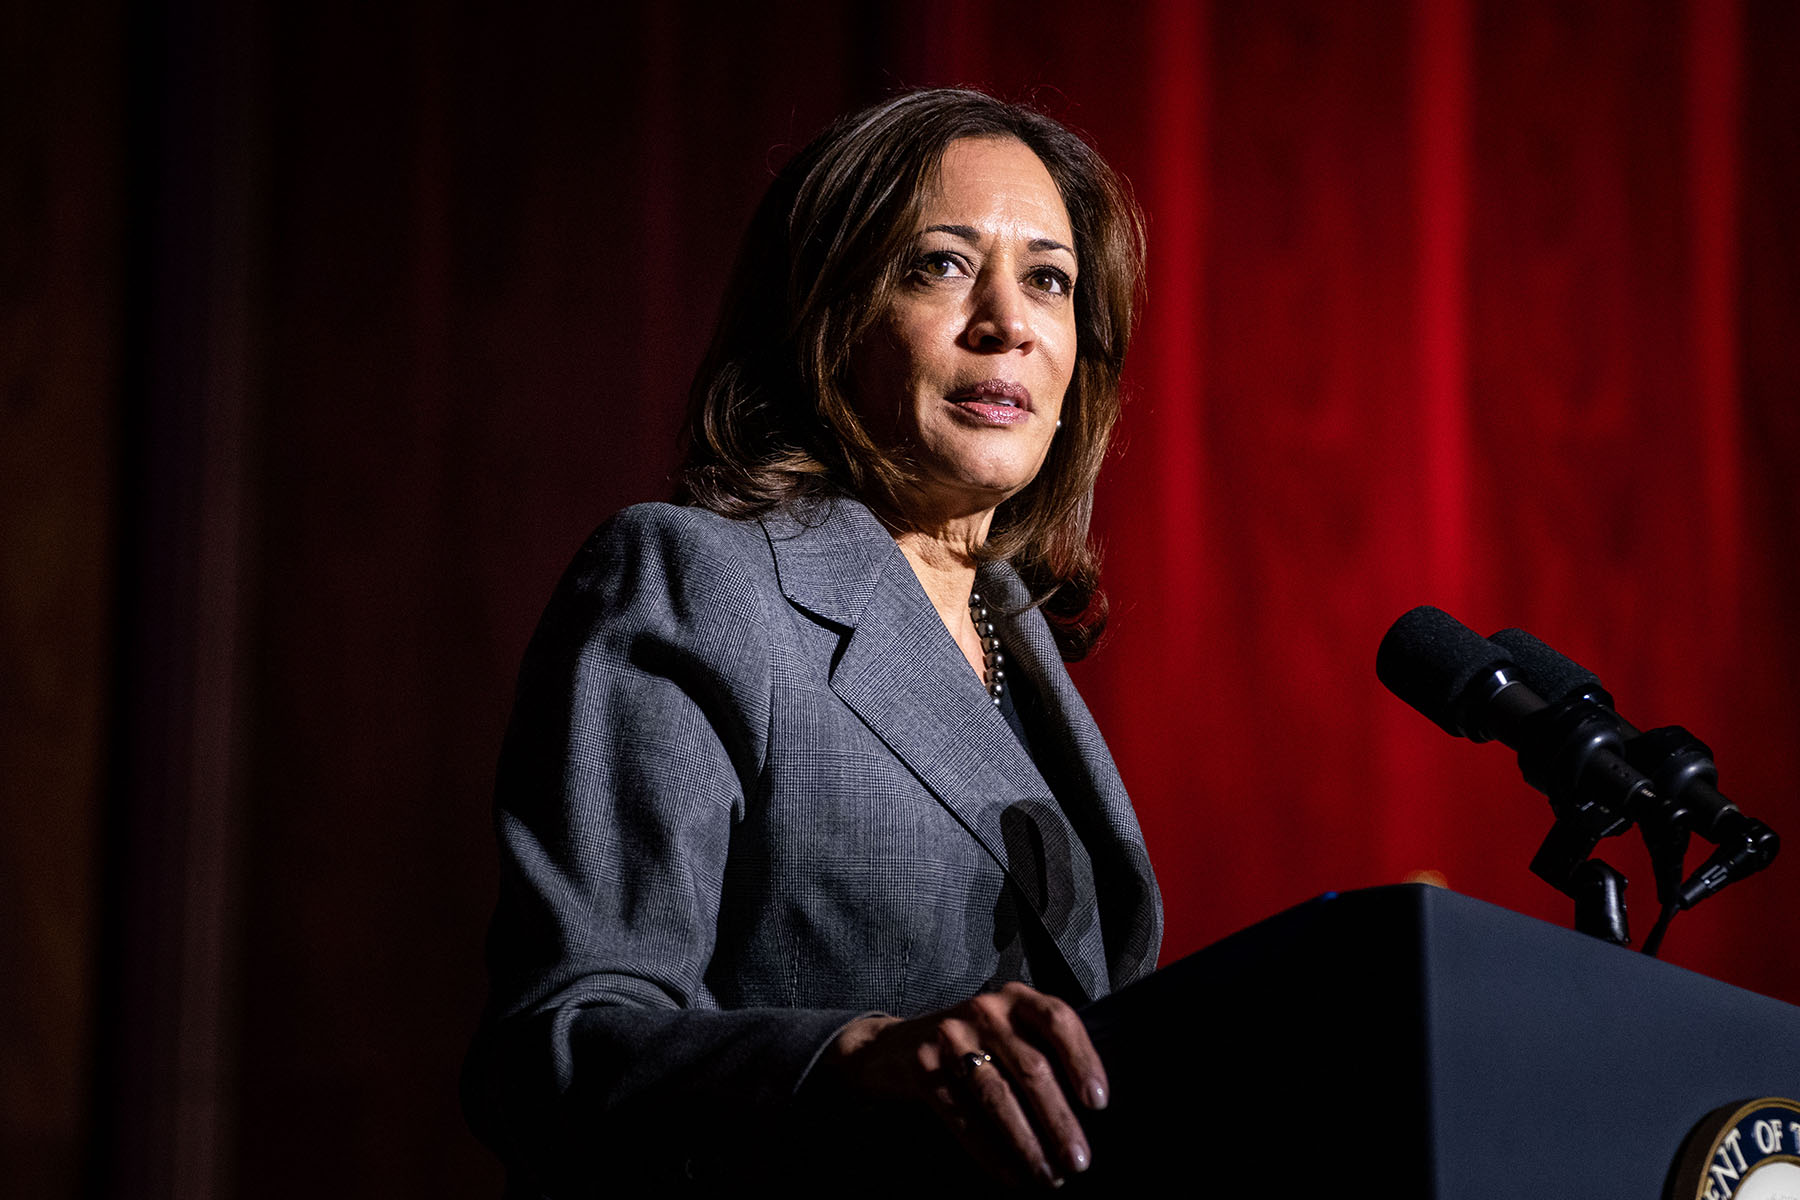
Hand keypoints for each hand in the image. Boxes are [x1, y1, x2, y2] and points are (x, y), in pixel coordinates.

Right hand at [822, 982, 1107, 1188]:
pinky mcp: (923, 1067)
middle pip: (1032, 1067)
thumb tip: (1086, 1112)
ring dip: (1027, 1143)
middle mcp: (985, 1010)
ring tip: (1049, 1176)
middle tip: (1078, 1161)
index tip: (1098, 1103)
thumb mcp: (1006, 1032)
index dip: (1082, 1060)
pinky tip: (1009, 1175)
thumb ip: (1040, 1051)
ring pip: (998, 1096)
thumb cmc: (971, 1046)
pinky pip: (963, 1116)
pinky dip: (989, 1151)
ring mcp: (951, 1036)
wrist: (894, 1047)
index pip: (1058, 1020)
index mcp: (1015, 998)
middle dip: (1058, 1120)